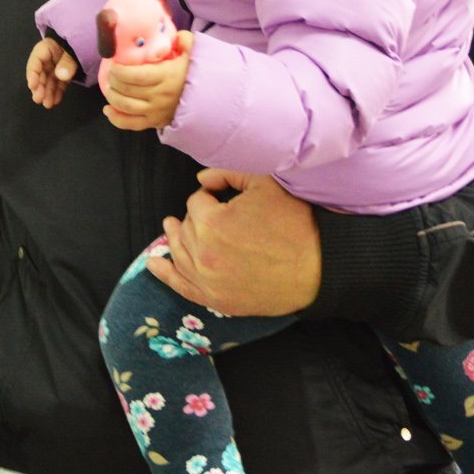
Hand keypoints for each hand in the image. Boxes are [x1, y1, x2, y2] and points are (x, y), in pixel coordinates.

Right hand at [27, 37, 78, 107]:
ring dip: (48, 92)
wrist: (95, 42)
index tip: (32, 86)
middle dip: (40, 86)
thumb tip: (61, 76)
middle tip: (39, 99)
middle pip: (41, 72)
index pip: (36, 60)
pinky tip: (56, 100)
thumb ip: (67, 62)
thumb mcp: (74, 50)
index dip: (32, 73)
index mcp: (49, 47)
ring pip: (49, 80)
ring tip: (48, 104)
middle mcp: (51, 57)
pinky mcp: (66, 72)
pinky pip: (60, 83)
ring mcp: (58, 65)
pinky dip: (58, 91)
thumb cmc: (83, 40)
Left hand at [102, 30, 192, 129]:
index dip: (119, 71)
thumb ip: (185, 40)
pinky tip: (108, 110)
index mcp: (166, 76)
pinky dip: (116, 119)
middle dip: (113, 81)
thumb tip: (174, 35)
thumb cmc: (197, 74)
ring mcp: (156, 111)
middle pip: (127, 90)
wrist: (212, 101)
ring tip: (109, 88)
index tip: (114, 64)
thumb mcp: (194, 53)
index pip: (135, 75)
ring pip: (126, 107)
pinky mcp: (155, 123)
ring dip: (112, 97)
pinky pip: (131, 124)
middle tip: (110, 74)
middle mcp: (159, 96)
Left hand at [144, 168, 320, 315]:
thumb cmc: (295, 223)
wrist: (320, 267)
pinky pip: (181, 286)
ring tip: (172, 228)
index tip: (224, 198)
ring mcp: (208, 281)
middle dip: (196, 217)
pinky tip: (153, 265)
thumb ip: (227, 173)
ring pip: (180, 253)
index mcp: (212, 223)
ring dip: (177, 238)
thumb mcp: (265, 183)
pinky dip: (165, 275)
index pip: (196, 201)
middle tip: (212, 213)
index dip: (210, 196)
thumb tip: (201, 181)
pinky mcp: (216, 300)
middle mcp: (203, 254)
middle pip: (186, 227)